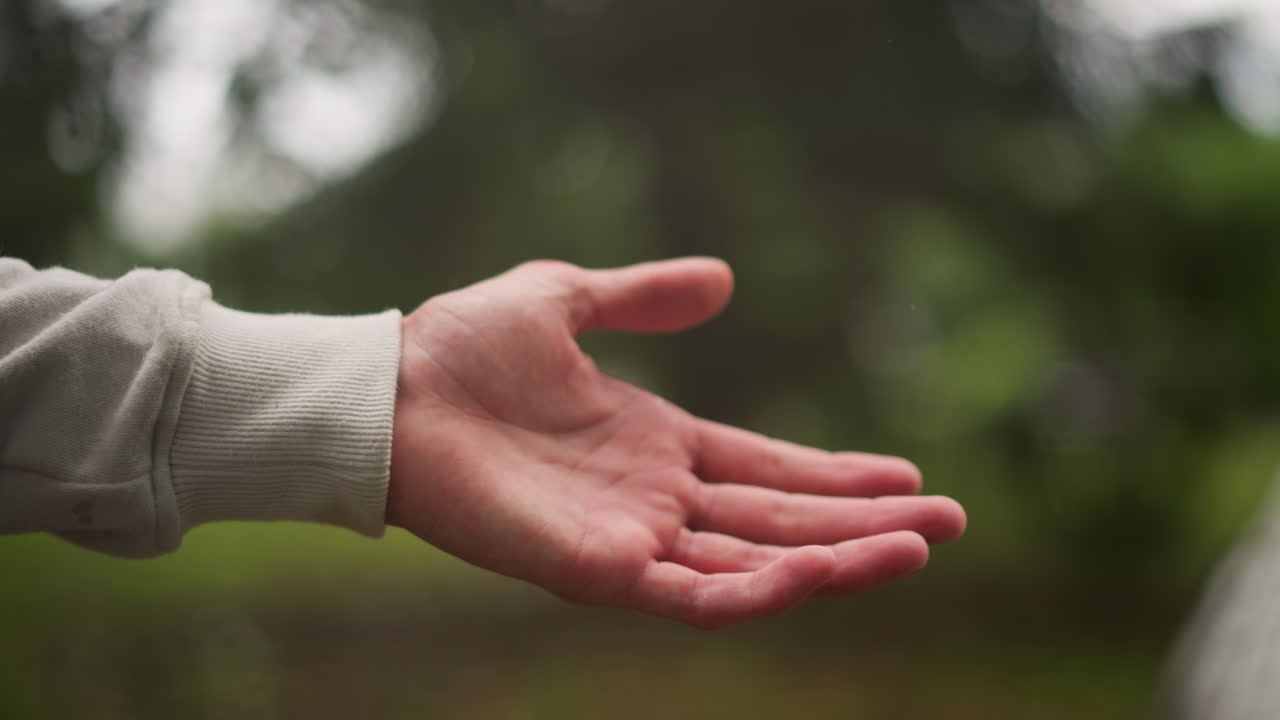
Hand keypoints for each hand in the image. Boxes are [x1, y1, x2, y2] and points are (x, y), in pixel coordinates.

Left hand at [388, 259, 964, 627]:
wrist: (391, 389)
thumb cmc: (463, 347)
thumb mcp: (566, 298)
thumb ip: (641, 295)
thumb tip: (724, 279)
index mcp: (656, 443)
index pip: (768, 470)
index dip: (837, 476)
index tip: (909, 476)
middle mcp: (656, 500)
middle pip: (781, 523)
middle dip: (865, 525)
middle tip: (950, 523)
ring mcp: (632, 540)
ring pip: (755, 567)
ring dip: (837, 562)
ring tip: (916, 548)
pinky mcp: (600, 572)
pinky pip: (697, 597)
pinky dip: (763, 591)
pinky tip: (824, 569)